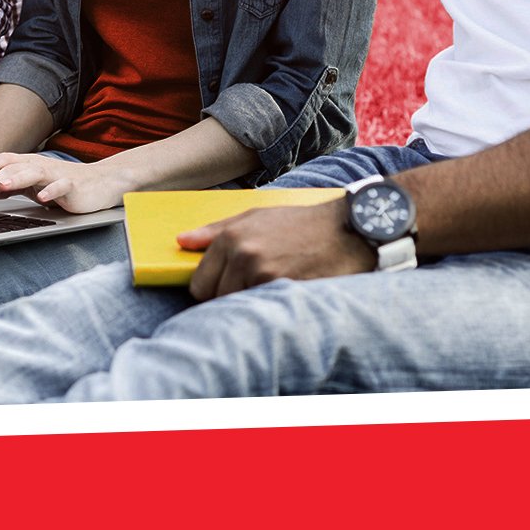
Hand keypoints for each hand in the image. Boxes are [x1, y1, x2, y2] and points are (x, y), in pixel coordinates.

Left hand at [0, 152, 126, 213]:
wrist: (100, 184)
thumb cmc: (63, 184)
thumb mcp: (33, 185)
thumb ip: (13, 186)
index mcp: (29, 164)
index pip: (3, 161)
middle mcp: (40, 165)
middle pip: (12, 168)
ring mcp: (56, 174)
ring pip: (33, 173)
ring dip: (15, 179)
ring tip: (1, 187)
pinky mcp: (72, 186)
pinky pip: (61, 186)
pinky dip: (51, 191)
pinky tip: (43, 199)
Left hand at [179, 201, 373, 300]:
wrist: (347, 229)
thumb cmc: (300, 223)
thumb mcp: (255, 216)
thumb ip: (215, 231)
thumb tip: (181, 242)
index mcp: (231, 238)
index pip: (199, 284)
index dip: (211, 290)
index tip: (226, 287)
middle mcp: (243, 255)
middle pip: (216, 301)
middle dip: (230, 299)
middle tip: (252, 288)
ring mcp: (264, 274)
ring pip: (239, 309)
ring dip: (251, 306)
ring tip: (271, 289)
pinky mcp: (286, 290)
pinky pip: (262, 313)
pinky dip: (269, 311)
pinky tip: (283, 297)